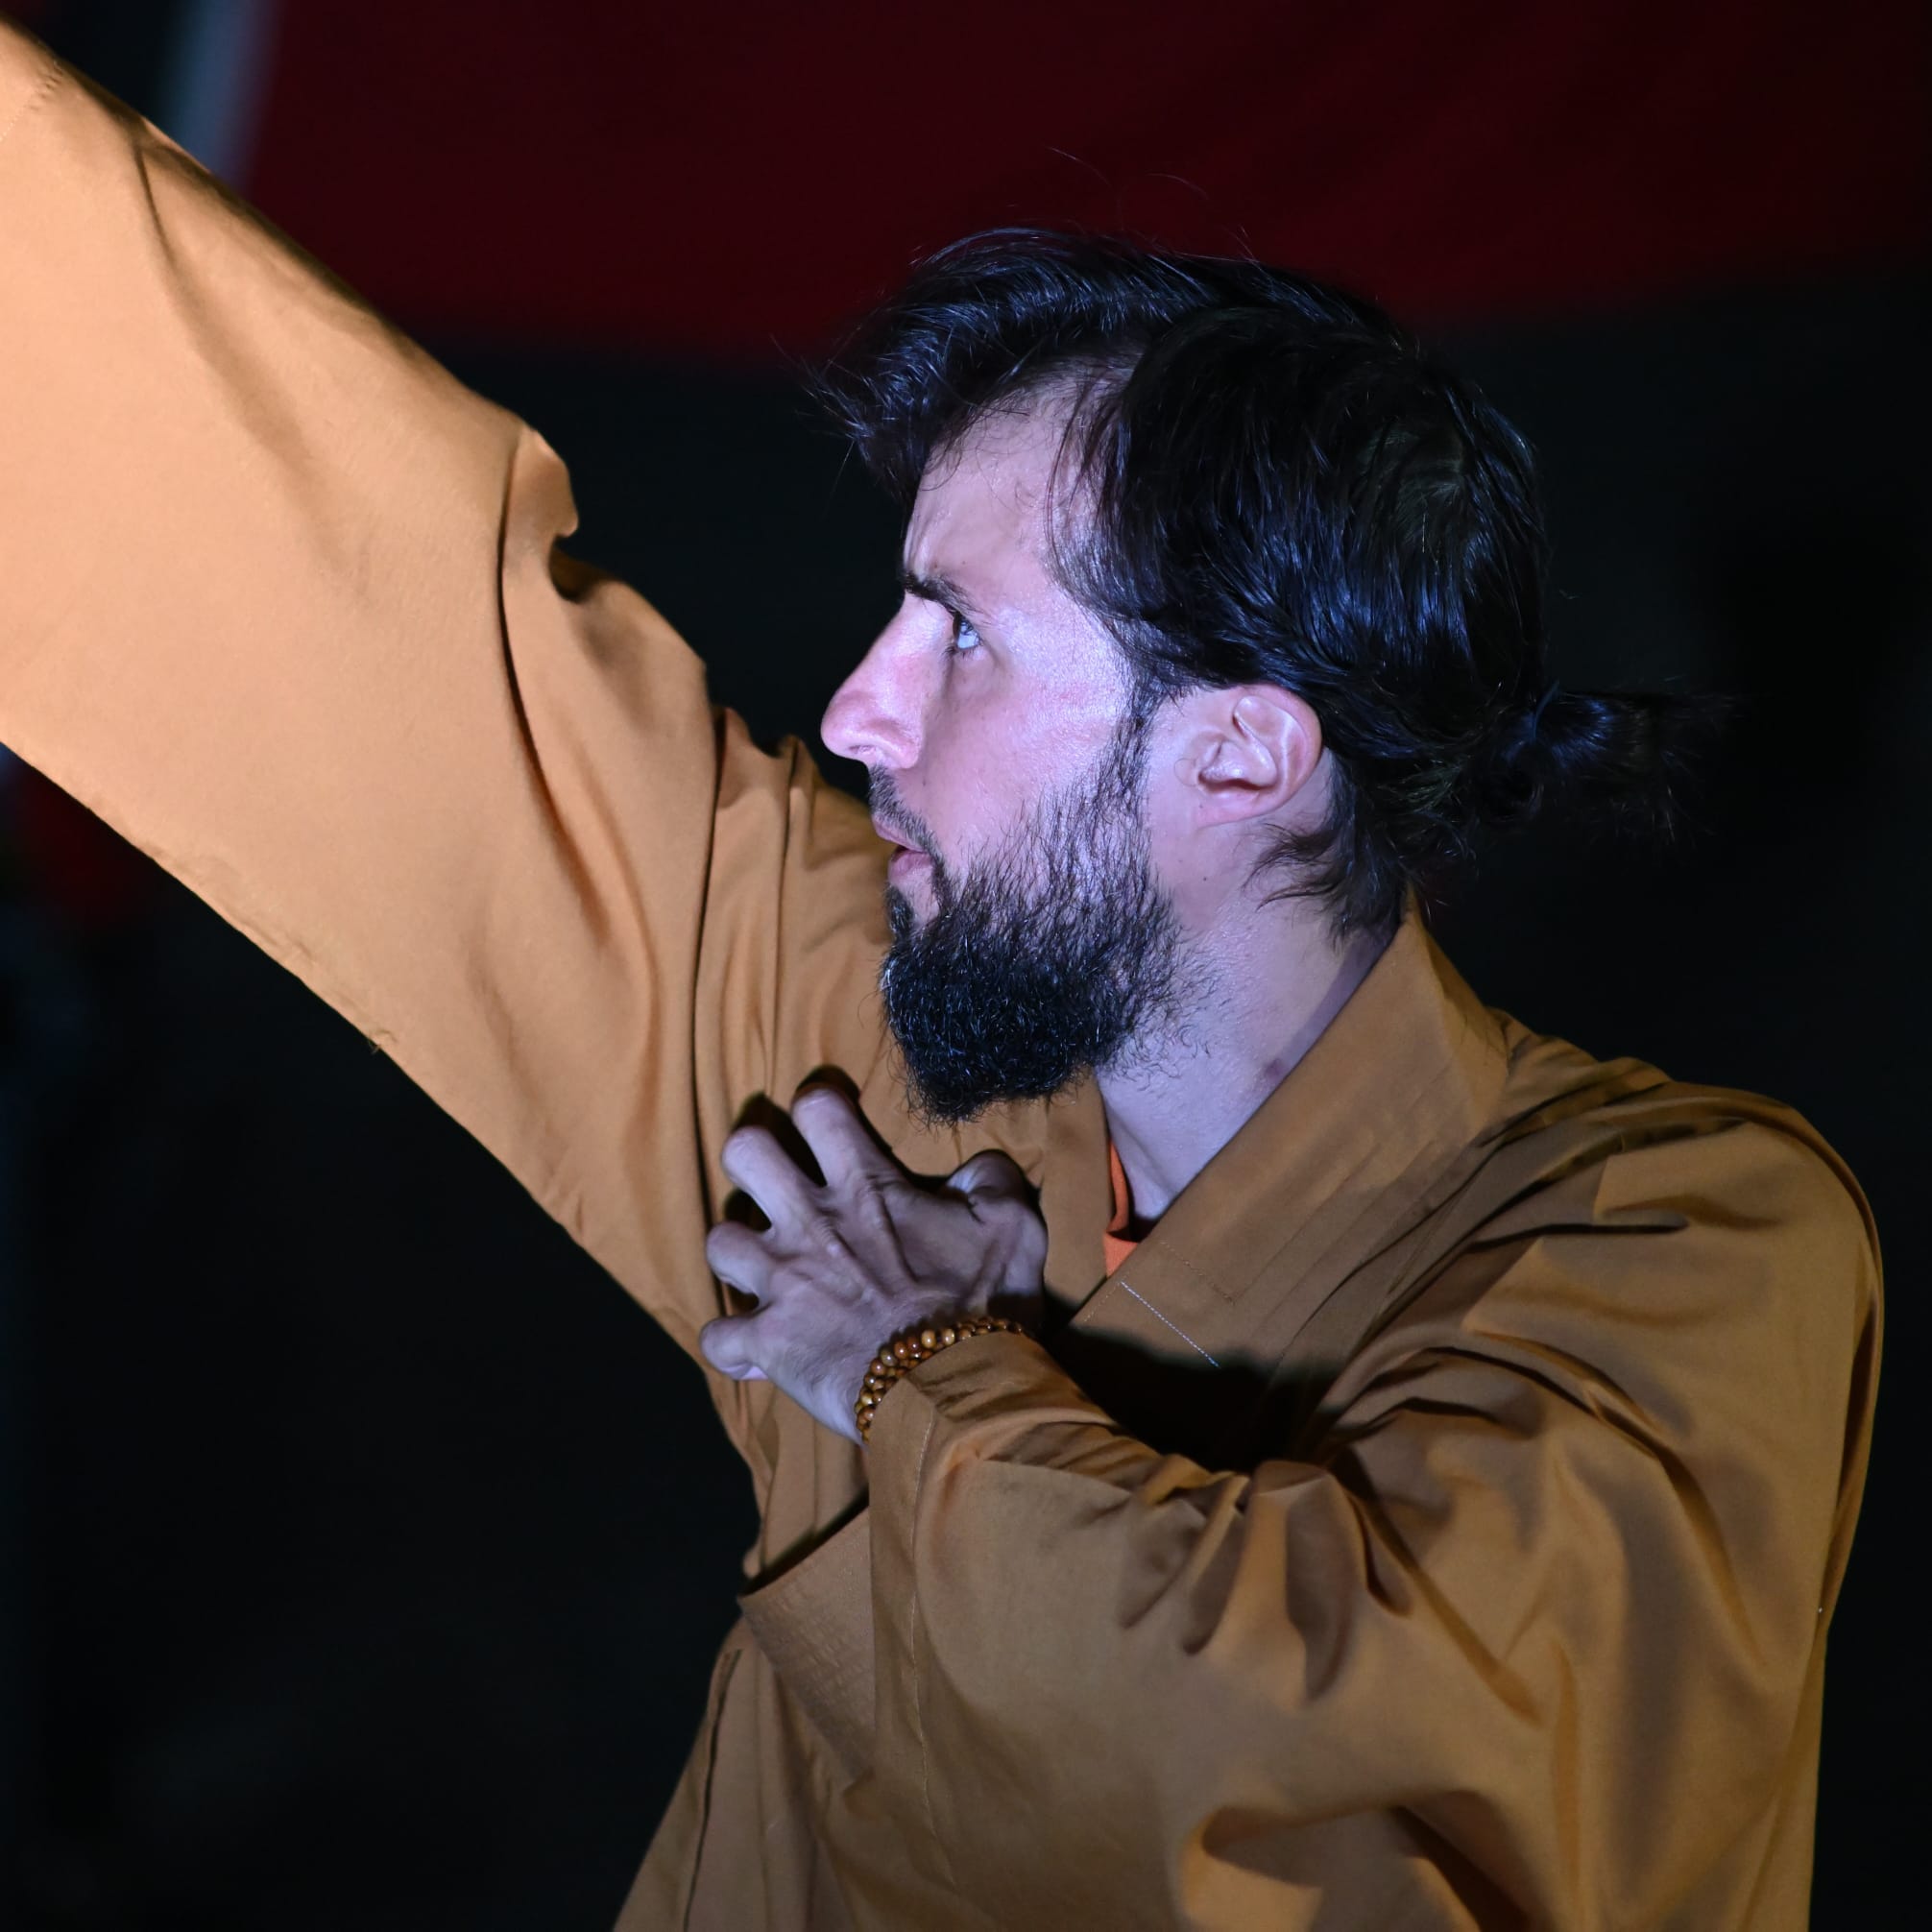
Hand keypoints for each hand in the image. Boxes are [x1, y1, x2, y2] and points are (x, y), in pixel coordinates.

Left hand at [697, 1086, 1046, 1441]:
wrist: (954, 1386)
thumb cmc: (983, 1304)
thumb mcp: (1012, 1227)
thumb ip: (992, 1180)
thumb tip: (977, 1167)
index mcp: (865, 1186)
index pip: (817, 1108)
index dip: (817, 1105)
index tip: (826, 1122)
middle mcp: (811, 1223)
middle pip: (745, 1152)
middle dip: (753, 1158)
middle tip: (775, 1181)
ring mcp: (782, 1282)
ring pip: (720, 1240)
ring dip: (738, 1252)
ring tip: (761, 1268)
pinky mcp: (768, 1343)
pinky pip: (717, 1338)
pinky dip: (732, 1345)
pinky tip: (753, 1351)